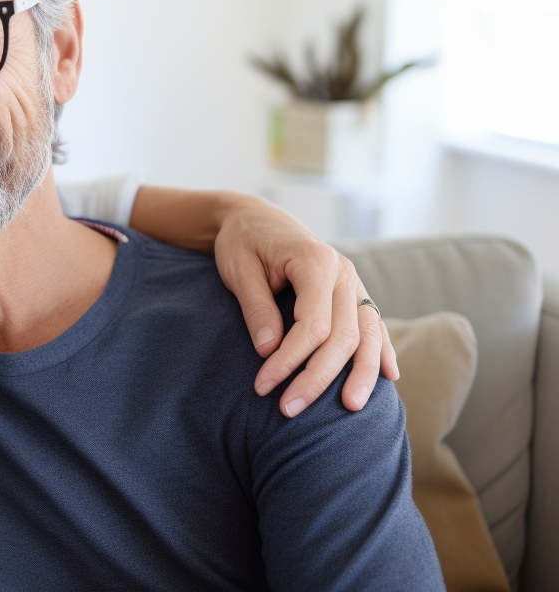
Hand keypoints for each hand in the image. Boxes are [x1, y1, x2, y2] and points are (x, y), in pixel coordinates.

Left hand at [212, 195, 398, 416]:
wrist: (255, 218)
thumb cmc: (243, 242)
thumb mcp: (238, 270)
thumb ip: (256, 309)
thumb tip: (270, 351)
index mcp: (314, 260)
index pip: (312, 324)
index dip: (290, 360)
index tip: (263, 386)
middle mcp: (343, 272)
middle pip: (342, 336)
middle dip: (318, 377)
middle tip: (290, 409)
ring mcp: (353, 282)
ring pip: (368, 335)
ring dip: (361, 374)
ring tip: (351, 408)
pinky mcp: (354, 292)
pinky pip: (374, 324)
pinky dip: (383, 351)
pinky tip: (390, 377)